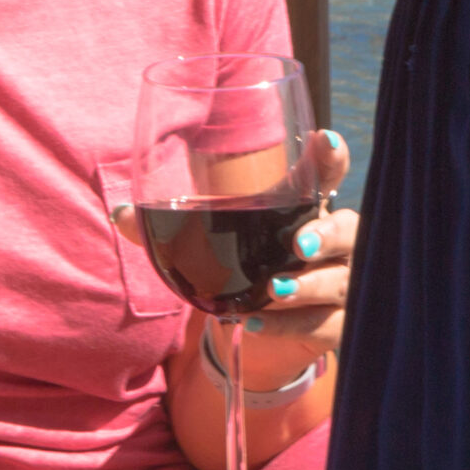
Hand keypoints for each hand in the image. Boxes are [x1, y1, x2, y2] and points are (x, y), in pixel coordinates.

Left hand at [116, 129, 356, 394]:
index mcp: (305, 208)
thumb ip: (168, 231)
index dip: (332, 157)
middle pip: (348, 229)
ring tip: (271, 291)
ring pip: (341, 279)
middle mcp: (334, 242)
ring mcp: (340, 283)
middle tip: (297, 245)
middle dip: (327, 234)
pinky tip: (260, 324)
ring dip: (307, 286)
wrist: (258, 329)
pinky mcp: (335, 324)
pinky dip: (291, 325)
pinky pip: (325, 324)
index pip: (330, 173)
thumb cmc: (240, 270)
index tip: (322, 139)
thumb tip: (121, 214)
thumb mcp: (209, 247)